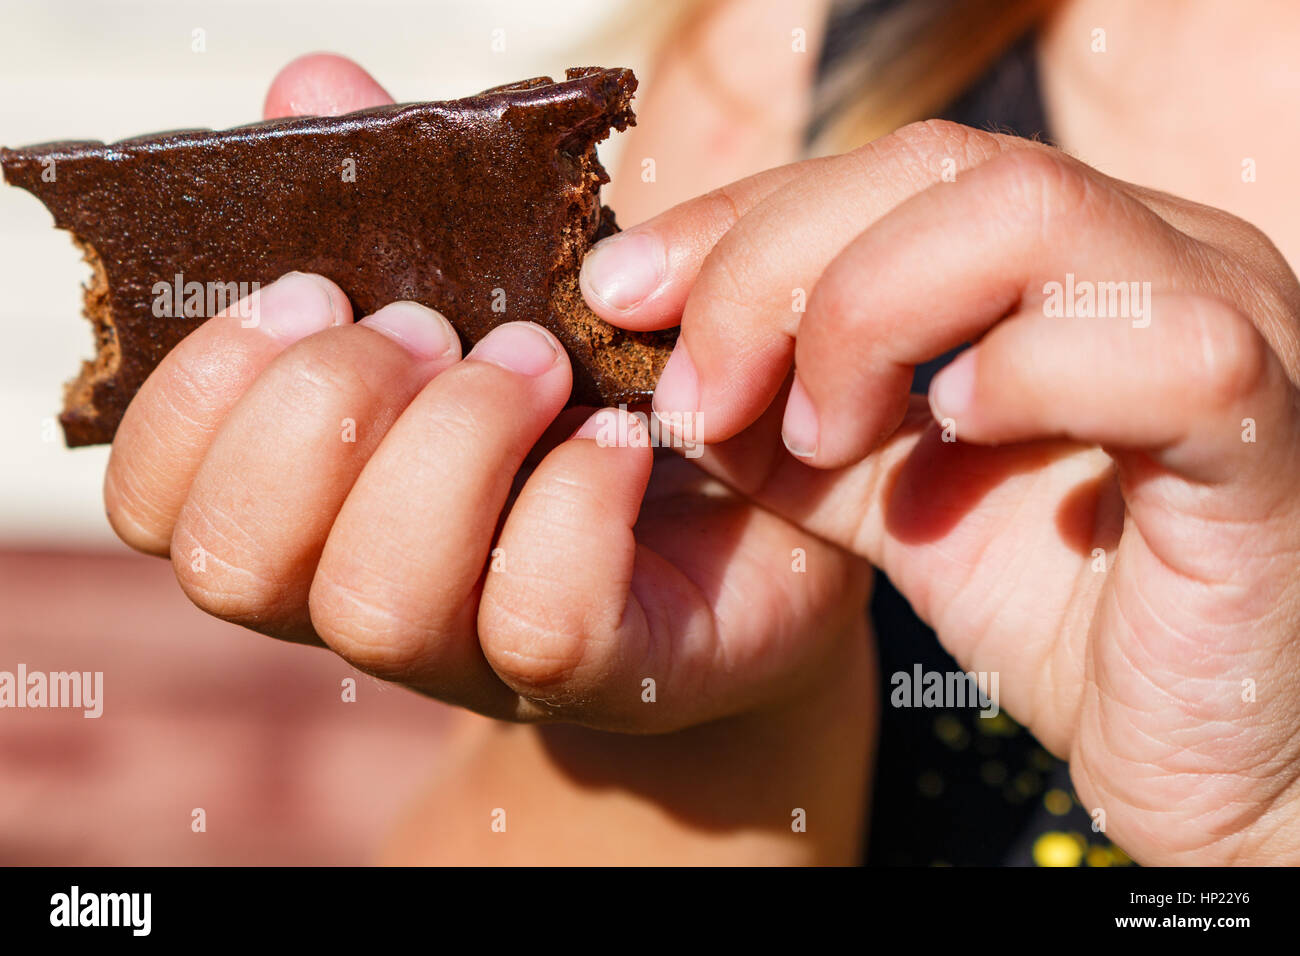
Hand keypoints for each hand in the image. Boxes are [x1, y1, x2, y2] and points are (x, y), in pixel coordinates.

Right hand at [101, 55, 871, 733]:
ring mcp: (476, 654)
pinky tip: (624, 436)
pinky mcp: (601, 672)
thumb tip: (311, 86)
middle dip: (324, 410)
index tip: (314, 290)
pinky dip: (572, 502)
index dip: (201, 397)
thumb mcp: (499, 275)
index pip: (163, 503)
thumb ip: (395, 192)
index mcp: (315, 503)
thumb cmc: (608, 375)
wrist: (769, 489)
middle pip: (237, 562)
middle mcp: (367, 592)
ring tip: (540, 364)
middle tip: (434, 327)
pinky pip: (538, 621)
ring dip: (450, 445)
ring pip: (377, 603)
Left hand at [583, 119, 1299, 862]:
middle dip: (772, 268)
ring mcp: (1227, 322)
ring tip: (815, 433)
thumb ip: (797, 428)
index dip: (741, 218)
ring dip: (866, 314)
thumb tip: (675, 374)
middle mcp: (1159, 256)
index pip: (889, 172)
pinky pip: (1153, 350)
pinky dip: (1018, 378)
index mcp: (1072, 259)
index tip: (622, 292)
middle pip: (938, 167)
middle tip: (695, 391)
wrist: (1209, 747)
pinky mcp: (1268, 432)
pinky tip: (950, 438)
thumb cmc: (1071, 612)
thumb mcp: (895, 499)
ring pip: (1026, 213)